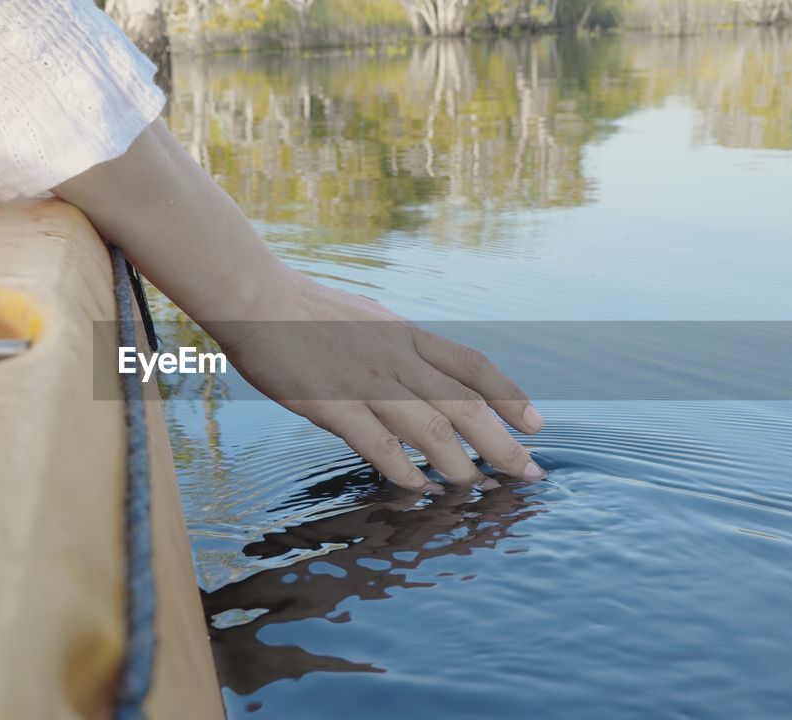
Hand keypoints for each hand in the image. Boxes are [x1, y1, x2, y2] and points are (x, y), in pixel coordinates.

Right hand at [53, 121, 543, 491]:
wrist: (255, 298)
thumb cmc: (305, 311)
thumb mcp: (369, 320)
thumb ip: (399, 349)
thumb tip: (425, 376)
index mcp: (407, 334)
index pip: (474, 365)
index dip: (510, 396)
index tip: (536, 424)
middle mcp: (398, 358)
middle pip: (465, 406)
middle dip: (503, 443)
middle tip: (529, 474)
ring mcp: (367, 383)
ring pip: (431, 430)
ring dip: (462, 465)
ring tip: (481, 490)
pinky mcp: (334, 405)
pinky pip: (379, 446)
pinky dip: (404, 471)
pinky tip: (419, 488)